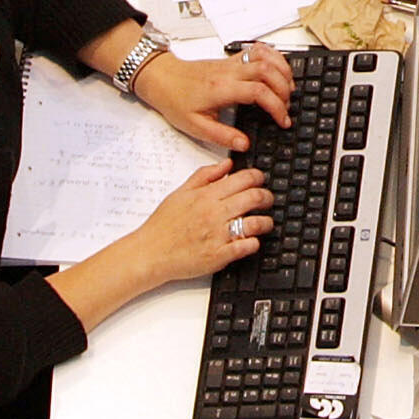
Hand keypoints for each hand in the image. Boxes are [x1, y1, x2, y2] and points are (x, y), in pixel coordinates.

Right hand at [129, 159, 276, 283]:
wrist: (150, 253)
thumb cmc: (163, 225)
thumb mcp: (181, 192)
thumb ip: (205, 175)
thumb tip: (227, 163)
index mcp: (207, 196)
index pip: (244, 179)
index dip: (258, 177)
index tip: (260, 180)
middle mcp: (215, 213)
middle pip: (255, 198)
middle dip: (267, 197)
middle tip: (268, 200)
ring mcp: (218, 235)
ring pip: (255, 223)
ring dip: (266, 221)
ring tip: (266, 222)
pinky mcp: (218, 256)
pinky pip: (246, 247)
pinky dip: (254, 243)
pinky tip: (253, 241)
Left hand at [135, 41, 296, 152]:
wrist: (162, 78)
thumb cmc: (176, 100)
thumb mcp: (195, 126)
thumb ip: (222, 136)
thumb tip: (244, 144)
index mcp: (221, 89)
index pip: (258, 92)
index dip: (276, 107)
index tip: (282, 120)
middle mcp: (229, 72)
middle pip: (268, 72)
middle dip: (284, 90)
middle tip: (286, 108)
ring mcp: (231, 63)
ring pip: (266, 57)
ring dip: (283, 71)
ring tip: (289, 89)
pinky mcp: (231, 59)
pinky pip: (257, 50)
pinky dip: (273, 56)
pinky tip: (278, 68)